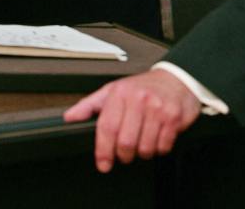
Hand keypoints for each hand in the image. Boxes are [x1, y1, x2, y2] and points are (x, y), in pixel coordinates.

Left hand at [64, 69, 200, 172]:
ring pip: (144, 148)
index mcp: (120, 92)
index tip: (103, 163)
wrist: (175, 79)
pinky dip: (158, 148)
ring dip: (142, 152)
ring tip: (142, 140)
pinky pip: (162, 147)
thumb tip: (69, 117)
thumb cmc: (141, 87)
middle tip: (125, 152)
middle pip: (125, 142)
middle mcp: (139, 98)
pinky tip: (157, 136)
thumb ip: (89, 105)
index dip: (103, 150)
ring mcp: (157, 108)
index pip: (107, 127)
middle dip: (123, 154)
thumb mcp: (113, 91)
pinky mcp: (173, 117)